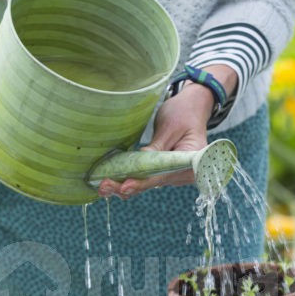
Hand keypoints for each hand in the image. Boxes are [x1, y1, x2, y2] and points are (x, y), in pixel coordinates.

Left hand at [97, 65, 238, 198]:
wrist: (191, 109)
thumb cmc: (184, 114)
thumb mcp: (169, 127)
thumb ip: (155, 148)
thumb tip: (137, 164)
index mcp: (191, 162)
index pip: (163, 175)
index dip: (143, 182)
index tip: (125, 186)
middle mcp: (184, 173)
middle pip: (154, 183)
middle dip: (129, 186)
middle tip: (104, 186)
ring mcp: (174, 174)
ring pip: (148, 183)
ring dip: (125, 186)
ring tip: (103, 187)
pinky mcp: (164, 171)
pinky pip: (147, 178)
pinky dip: (130, 180)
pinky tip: (112, 182)